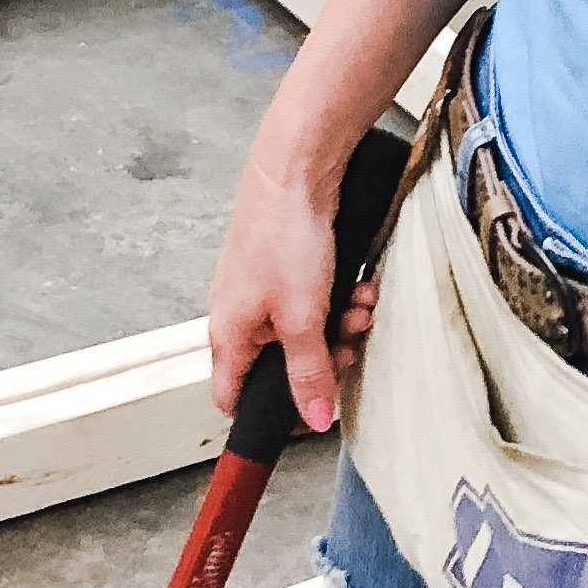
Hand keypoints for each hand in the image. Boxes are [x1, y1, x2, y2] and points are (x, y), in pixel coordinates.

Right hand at [205, 158, 380, 434]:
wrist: (296, 167)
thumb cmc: (283, 234)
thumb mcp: (302, 316)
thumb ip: (309, 371)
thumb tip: (316, 419)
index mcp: (228, 335)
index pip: (233, 397)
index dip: (271, 413)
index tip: (310, 410)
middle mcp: (240, 314)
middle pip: (283, 364)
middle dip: (324, 357)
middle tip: (348, 344)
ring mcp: (263, 289)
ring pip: (306, 330)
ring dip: (340, 324)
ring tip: (359, 306)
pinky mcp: (287, 266)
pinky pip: (317, 299)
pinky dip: (340, 297)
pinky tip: (360, 287)